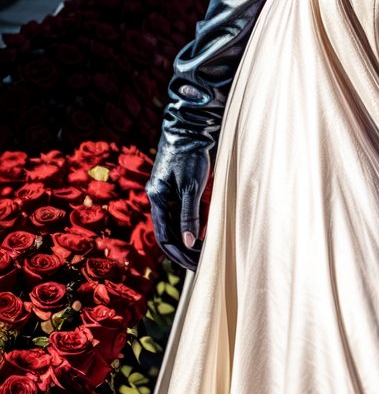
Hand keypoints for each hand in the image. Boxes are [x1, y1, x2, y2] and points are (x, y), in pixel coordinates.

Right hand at [145, 130, 211, 272]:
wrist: (189, 127)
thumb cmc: (190, 155)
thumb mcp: (192, 186)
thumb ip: (190, 214)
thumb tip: (190, 243)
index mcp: (157, 198)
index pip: (165, 236)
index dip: (179, 253)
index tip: (196, 266)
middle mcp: (158, 197)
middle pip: (168, 233)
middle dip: (184, 251)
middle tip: (201, 265)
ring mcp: (165, 192)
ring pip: (175, 224)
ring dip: (188, 239)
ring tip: (205, 254)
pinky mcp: (175, 186)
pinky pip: (180, 212)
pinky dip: (191, 225)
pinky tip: (204, 234)